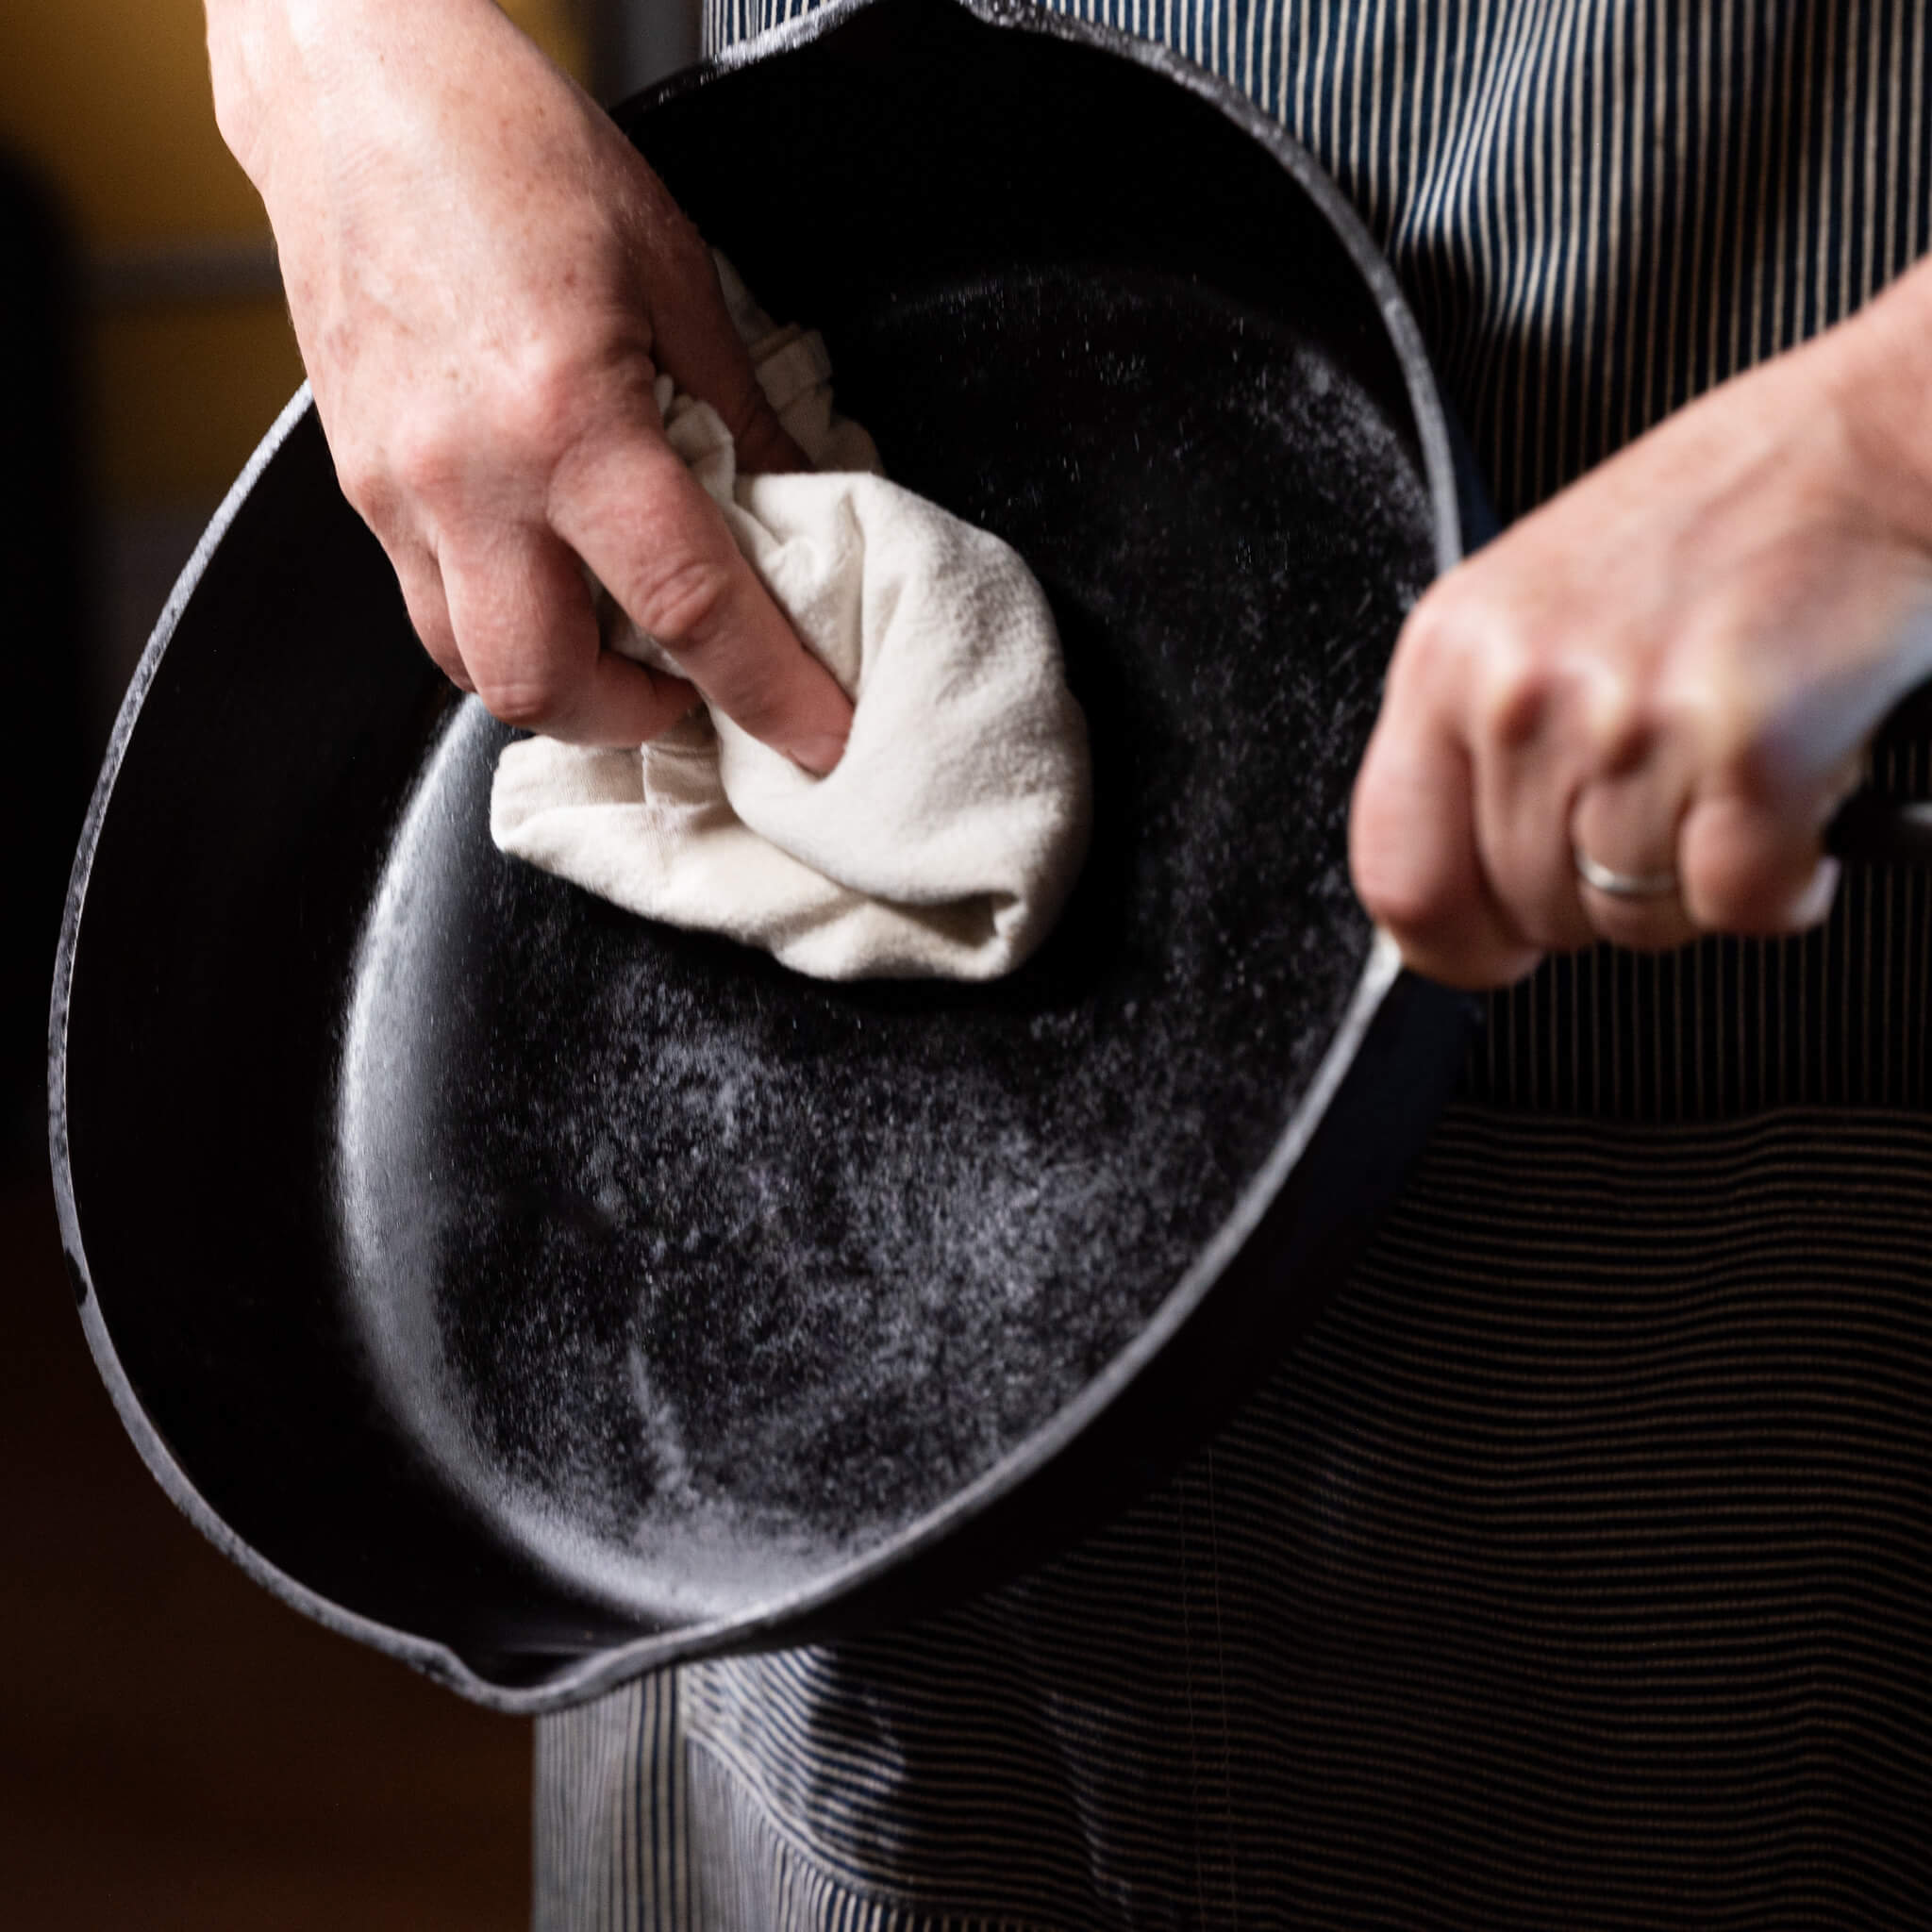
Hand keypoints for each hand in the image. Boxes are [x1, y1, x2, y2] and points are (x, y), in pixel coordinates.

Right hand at [205, 0, 852, 764]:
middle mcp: (470, 477)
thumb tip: (798, 503)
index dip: (769, 690)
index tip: (818, 736)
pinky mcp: (359, 486)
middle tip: (691, 686)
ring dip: (558, 682)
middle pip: (546, 686)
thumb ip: (740, 411)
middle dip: (634, 719)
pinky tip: (546, 577)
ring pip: (471, 666)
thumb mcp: (673, 271)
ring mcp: (398, 491)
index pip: (690, 606)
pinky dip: (499, 623)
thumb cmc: (506, 150)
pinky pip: (430, 606)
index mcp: (568, 420)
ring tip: (619, 639)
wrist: (353, 88)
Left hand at [1350, 258, 1931, 988]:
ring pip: (1634, 919)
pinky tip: (1798, 796)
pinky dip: (1784, 882)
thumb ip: (1483, 736)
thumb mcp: (1541, 607)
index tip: (1495, 947)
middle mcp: (1521, 691)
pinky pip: (1739, 905)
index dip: (1454, 942)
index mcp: (1449, 655)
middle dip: (1606, 890)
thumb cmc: (1725, 520)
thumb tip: (1459, 881)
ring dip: (1698, 879)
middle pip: (1530, 910)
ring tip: (1729, 773)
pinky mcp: (1748, 752)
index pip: (1399, 875)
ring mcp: (1628, 722)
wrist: (1883, 442)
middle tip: (1666, 800)